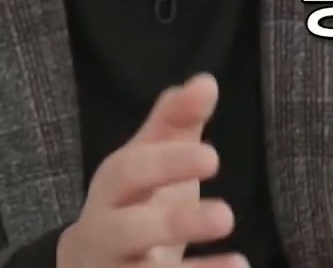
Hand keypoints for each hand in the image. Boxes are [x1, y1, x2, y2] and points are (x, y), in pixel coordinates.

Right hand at [56, 73, 246, 266]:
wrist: (91, 262)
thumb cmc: (133, 200)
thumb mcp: (149, 157)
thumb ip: (175, 120)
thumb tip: (205, 82)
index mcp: (111, 189)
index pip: (131, 172)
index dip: (168, 164)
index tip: (213, 158)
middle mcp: (106, 233)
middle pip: (129, 229)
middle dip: (176, 222)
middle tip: (227, 216)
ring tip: (241, 265)